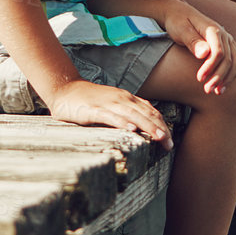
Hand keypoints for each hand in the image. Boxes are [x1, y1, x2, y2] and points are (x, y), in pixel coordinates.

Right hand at [43, 79, 171, 148]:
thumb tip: (146, 121)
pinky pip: (110, 116)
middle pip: (145, 114)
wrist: (65, 90)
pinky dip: (122, 122)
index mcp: (127, 99)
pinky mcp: (93, 109)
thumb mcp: (113, 104)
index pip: (150, 111)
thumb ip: (128, 111)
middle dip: (159, 129)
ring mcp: (108, 103)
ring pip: (132, 115)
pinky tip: (131, 130)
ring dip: (147, 126)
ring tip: (159, 137)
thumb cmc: (90, 101)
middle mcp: (121, 99)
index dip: (162, 125)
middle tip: (169, 144)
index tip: (170, 140)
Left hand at [156, 0, 235, 94]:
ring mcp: (228, 40)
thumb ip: (193, 41)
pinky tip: (222, 86)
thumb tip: (204, 54)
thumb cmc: (177, 22)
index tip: (199, 79)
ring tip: (216, 92)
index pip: (218, 52)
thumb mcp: (181, 30)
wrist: (179, 13)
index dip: (210, 67)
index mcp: (213, 30)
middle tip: (206, 90)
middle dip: (219, 77)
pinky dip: (231, 74)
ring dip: (227, 78)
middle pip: (229, 59)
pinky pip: (235, 61)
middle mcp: (224, 35)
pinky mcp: (227, 46)